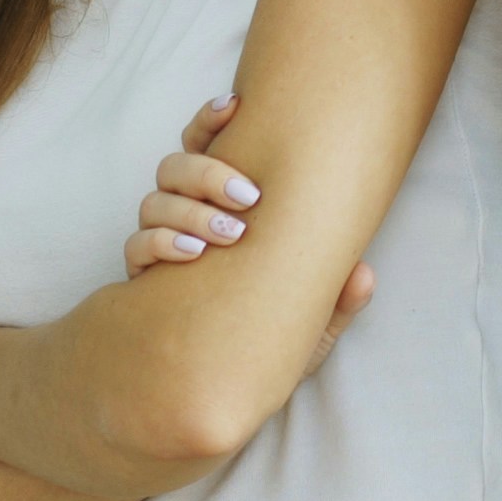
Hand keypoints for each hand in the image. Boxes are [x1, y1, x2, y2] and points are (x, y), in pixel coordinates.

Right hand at [120, 92, 374, 376]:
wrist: (218, 396)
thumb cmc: (263, 344)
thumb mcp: (307, 329)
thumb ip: (334, 302)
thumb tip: (364, 273)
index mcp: (221, 209)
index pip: (205, 146)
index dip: (210, 120)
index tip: (235, 105)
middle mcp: (186, 218)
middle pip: (175, 166)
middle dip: (209, 171)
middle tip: (250, 196)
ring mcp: (160, 247)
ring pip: (155, 201)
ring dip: (191, 210)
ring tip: (229, 235)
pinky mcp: (141, 281)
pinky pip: (137, 249)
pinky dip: (161, 245)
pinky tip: (194, 257)